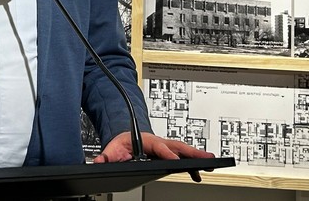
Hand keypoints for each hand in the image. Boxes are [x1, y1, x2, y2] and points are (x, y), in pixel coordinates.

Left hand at [93, 132, 215, 181]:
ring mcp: (164, 146)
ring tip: (210, 163)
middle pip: (176, 146)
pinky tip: (199, 174)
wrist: (125, 134)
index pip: (158, 146)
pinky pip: (181, 158)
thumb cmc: (121, 141)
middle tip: (206, 158)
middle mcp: (158, 141)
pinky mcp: (167, 152)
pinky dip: (191, 165)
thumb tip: (98, 161)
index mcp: (145, 140)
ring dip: (196, 156)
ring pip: (182, 150)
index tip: (175, 160)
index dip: (167, 153)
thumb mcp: (112, 148)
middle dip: (191, 152)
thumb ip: (106, 156)